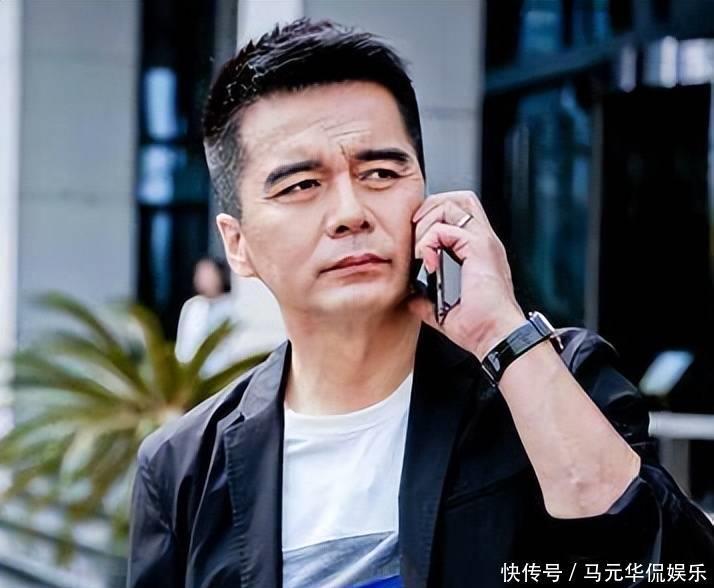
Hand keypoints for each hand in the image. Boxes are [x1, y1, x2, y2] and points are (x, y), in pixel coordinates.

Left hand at [409, 190, 526, 359]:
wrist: (496, 337)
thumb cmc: (480, 329)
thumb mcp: (445, 311)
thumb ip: (427, 300)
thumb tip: (412, 298)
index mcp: (480, 252)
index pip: (459, 212)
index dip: (434, 217)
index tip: (418, 245)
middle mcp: (485, 241)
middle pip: (459, 198)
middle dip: (430, 208)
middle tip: (416, 234)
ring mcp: (484, 242)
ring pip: (451, 204)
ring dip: (427, 224)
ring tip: (421, 251)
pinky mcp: (480, 249)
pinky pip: (445, 228)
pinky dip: (429, 242)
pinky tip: (428, 263)